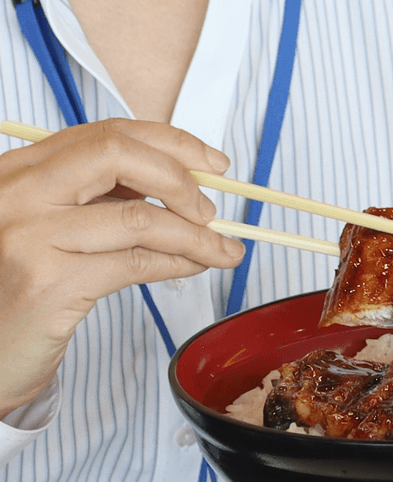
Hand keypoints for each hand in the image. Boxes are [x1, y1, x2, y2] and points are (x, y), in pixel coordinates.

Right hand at [0, 119, 244, 416]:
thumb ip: (103, 200)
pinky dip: (178, 262)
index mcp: (20, 170)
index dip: (171, 143)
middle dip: (181, 179)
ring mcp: (29, 236)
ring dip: (196, 236)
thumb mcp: (55, 227)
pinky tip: (195, 266)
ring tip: (223, 250)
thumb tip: (185, 188)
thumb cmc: (22, 288)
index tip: (212, 162)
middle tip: (211, 210)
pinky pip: (136, 263)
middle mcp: (17, 192)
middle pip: (118, 156)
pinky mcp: (48, 283)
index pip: (106, 133)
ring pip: (139, 218)